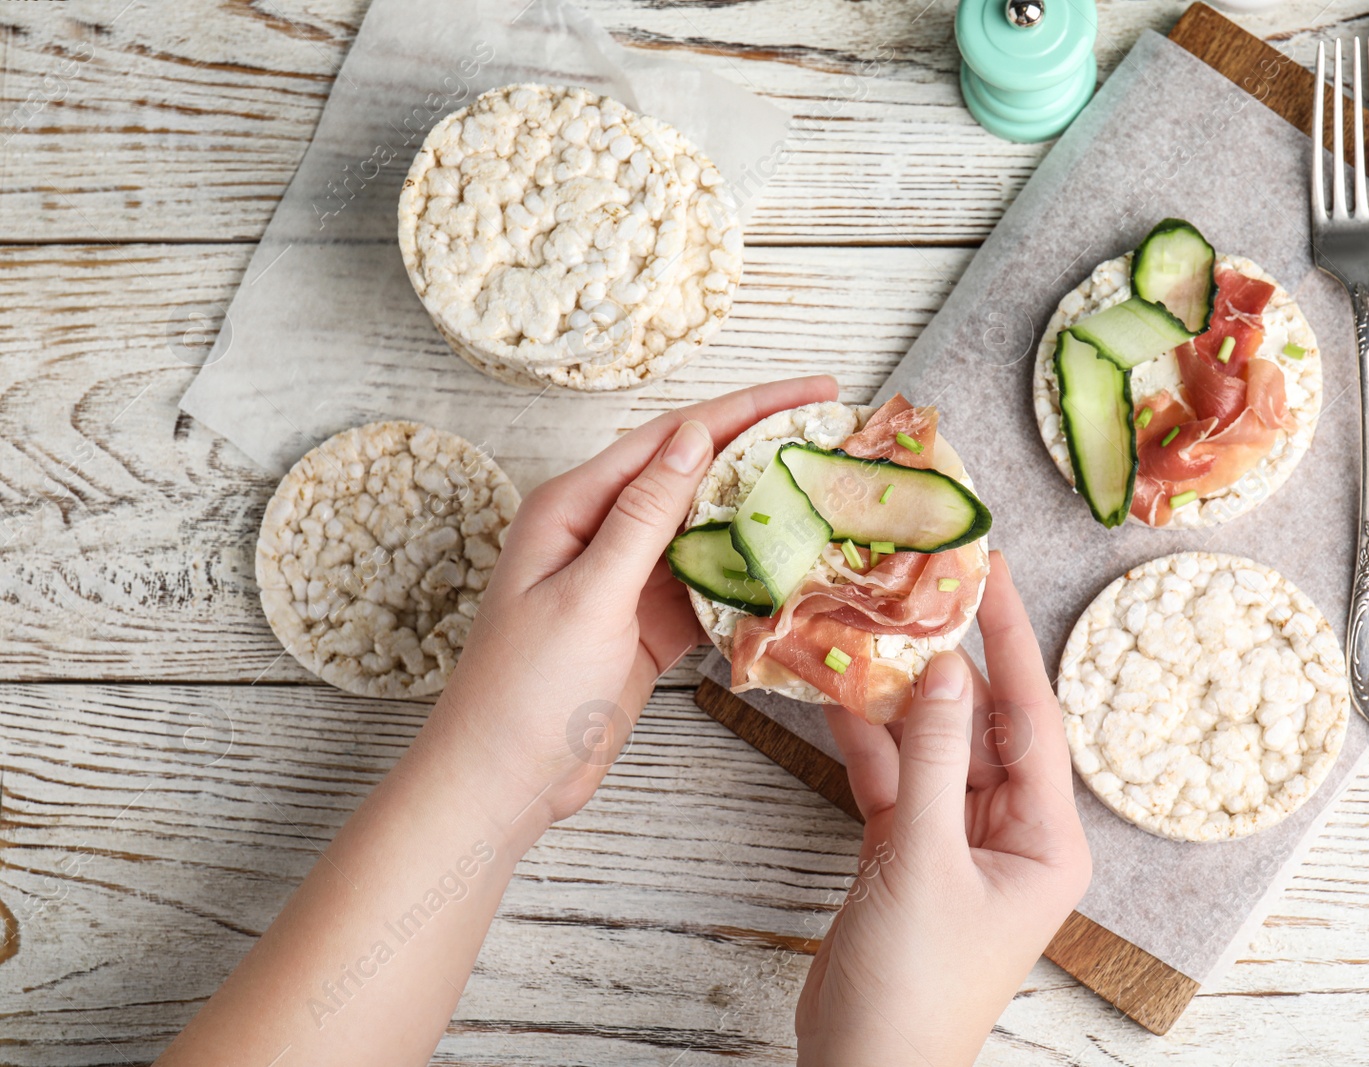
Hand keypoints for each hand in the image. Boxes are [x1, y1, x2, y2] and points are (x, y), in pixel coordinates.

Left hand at [421, 375, 838, 845]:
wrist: (501, 782)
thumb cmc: (526, 690)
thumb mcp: (589, 595)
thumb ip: (644, 516)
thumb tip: (692, 437)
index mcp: (574, 507)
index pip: (673, 439)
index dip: (746, 409)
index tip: (812, 390)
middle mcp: (600, 532)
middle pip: (695, 474)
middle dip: (763, 448)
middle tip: (832, 430)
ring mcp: (624, 580)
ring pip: (706, 530)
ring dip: (762, 513)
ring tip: (826, 489)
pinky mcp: (644, 625)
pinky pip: (706, 586)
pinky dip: (746, 577)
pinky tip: (792, 566)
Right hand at [795, 552, 1091, 1065]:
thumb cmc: (913, 987)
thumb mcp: (921, 860)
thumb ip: (928, 759)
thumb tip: (943, 669)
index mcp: (1046, 838)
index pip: (1033, 718)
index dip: (1011, 640)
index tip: (992, 573)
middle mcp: (1012, 834)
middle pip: (982, 725)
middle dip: (947, 660)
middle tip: (917, 585)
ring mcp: (958, 843)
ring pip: (933, 747)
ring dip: (899, 697)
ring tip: (868, 624)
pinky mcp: (909, 854)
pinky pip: (896, 780)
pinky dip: (869, 744)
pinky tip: (839, 694)